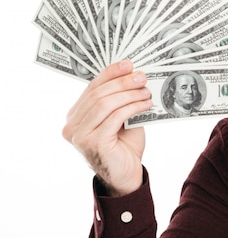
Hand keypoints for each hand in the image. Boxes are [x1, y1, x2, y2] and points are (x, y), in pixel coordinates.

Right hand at [62, 60, 152, 195]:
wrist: (126, 174)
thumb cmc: (124, 145)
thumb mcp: (121, 117)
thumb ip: (119, 99)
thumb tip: (132, 73)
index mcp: (75, 115)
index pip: (92, 87)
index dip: (110, 73)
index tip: (127, 64)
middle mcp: (72, 125)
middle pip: (98, 94)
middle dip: (122, 82)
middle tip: (141, 76)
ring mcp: (80, 135)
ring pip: (105, 104)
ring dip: (129, 94)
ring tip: (146, 91)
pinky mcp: (94, 143)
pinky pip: (115, 117)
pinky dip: (132, 107)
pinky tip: (146, 104)